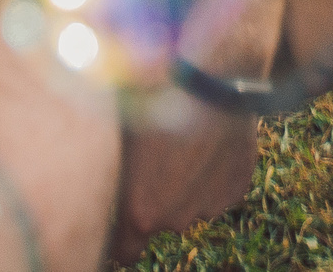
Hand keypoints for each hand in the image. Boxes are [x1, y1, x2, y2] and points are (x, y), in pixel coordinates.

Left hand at [109, 112, 257, 264]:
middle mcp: (175, 219)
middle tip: (158, 157)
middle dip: (159, 198)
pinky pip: (219, 188)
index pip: (126, 251)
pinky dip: (214, 173)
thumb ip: (111, 169)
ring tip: (186, 141)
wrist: (212, 81)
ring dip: (188, 184)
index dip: (122, 239)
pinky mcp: (237, 188)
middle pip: (161, 219)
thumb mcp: (117, 135)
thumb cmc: (153, 104)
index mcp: (140, 212)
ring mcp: (210, 206)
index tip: (122, 223)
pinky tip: (209, 139)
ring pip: (192, 203)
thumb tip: (96, 171)